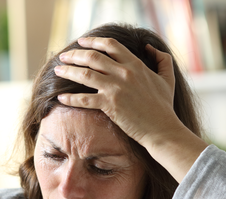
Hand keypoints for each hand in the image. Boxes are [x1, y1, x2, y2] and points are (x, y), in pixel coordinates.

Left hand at [54, 37, 207, 182]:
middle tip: (64, 56)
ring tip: (57, 71)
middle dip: (75, 54)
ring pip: (85, 75)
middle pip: (93, 57)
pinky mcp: (110, 106)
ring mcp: (115, 89)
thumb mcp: (167, 78)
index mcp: (136, 65)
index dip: (93, 41)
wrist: (161, 129)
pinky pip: (84, 99)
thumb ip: (162, 59)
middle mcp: (124, 73)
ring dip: (68, 71)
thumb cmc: (164, 106)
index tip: (82, 41)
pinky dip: (70, 98)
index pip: (111, 45)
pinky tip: (60, 97)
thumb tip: (148, 47)